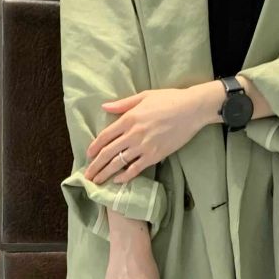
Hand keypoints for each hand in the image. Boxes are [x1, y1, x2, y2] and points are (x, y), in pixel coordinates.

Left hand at [85, 82, 222, 184]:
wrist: (191, 109)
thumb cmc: (169, 99)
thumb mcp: (143, 96)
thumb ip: (123, 104)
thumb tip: (104, 107)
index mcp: (128, 118)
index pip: (105, 136)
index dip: (94, 147)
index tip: (88, 156)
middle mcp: (133, 133)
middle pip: (108, 152)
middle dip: (96, 166)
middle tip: (88, 176)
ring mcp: (143, 146)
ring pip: (119, 163)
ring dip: (106, 174)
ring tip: (98, 182)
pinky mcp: (155, 155)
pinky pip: (136, 169)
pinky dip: (125, 176)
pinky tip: (118, 181)